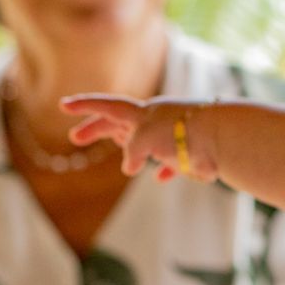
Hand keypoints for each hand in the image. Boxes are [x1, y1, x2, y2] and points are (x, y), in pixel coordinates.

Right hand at [62, 95, 217, 181]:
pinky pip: (169, 163)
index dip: (83, 106)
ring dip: (128, 149)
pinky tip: (160, 178)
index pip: (106, 107)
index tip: (62, 105)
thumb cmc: (181, 133)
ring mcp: (168, 137)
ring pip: (142, 143)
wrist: (222, 139)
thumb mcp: (145, 138)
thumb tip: (129, 167)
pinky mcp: (184, 155)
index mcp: (140, 113)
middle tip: (75, 138)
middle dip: (96, 130)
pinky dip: (162, 170)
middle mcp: (153, 122)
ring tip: (122, 162)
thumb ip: (131, 150)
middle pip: (117, 124)